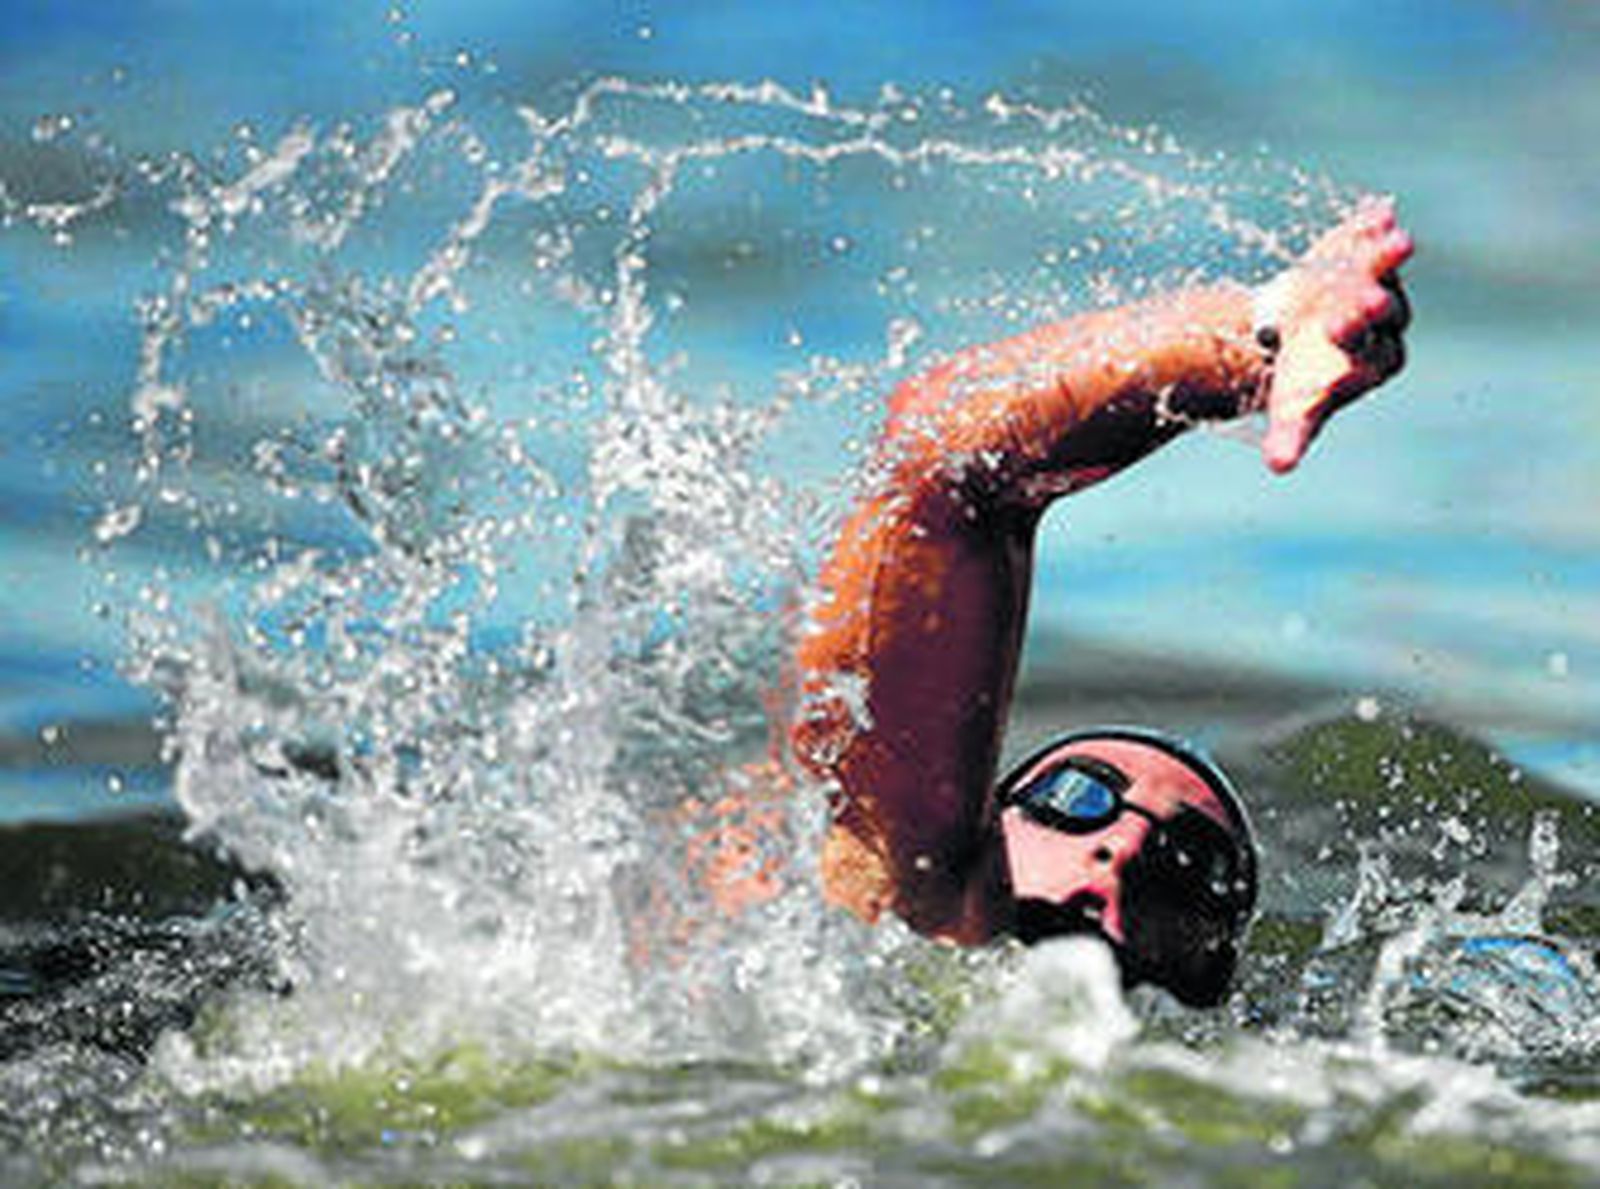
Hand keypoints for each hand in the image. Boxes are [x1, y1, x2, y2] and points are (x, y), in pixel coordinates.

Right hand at [1257, 197, 1413, 472]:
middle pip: (1387, 309)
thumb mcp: (1292, 409)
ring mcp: (1378, 281)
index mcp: (1375, 360)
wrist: (1291, 336)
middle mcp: (1387, 319)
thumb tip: (1279, 467)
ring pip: (1385, 270)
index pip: (1374, 350)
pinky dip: (1370, 226)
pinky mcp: (1362, 252)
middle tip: (1366, 298)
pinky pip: (1370, 238)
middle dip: (1372, 301)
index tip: (1332, 330)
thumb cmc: (1298, 379)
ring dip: (1386, 255)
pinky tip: (1378, 211)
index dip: (1355, 338)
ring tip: (1394, 238)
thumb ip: (1291, 437)